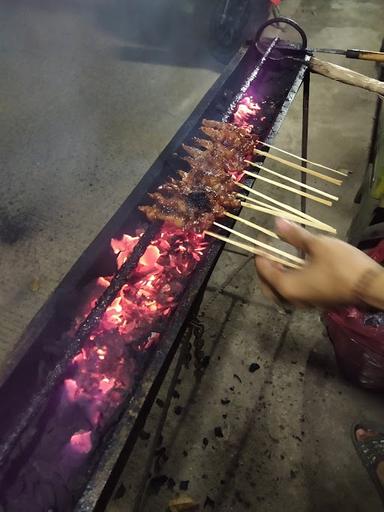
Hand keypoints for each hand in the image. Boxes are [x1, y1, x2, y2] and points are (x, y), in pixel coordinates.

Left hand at [255, 218, 382, 307]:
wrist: (370, 286)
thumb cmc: (342, 264)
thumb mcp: (317, 245)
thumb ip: (294, 235)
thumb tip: (277, 221)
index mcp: (286, 286)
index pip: (263, 269)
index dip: (260, 252)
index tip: (263, 237)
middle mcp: (291, 299)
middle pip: (267, 285)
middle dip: (264, 268)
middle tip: (269, 251)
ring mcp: (304, 303)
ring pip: (280, 291)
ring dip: (277, 275)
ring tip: (282, 257)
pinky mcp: (315, 303)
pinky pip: (293, 293)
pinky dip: (289, 281)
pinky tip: (297, 266)